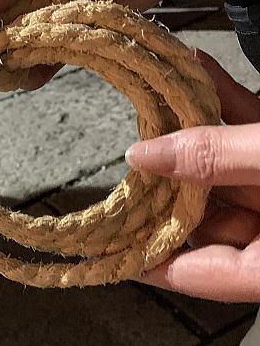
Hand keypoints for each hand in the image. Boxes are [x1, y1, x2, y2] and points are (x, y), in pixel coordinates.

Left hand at [126, 51, 259, 301]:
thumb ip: (219, 157)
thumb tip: (143, 155)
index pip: (194, 274)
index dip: (144, 259)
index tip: (100, 243)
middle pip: (209, 214)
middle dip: (169, 173)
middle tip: (129, 146)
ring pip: (231, 169)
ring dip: (196, 128)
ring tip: (157, 93)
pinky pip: (257, 137)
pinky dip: (231, 107)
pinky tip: (198, 71)